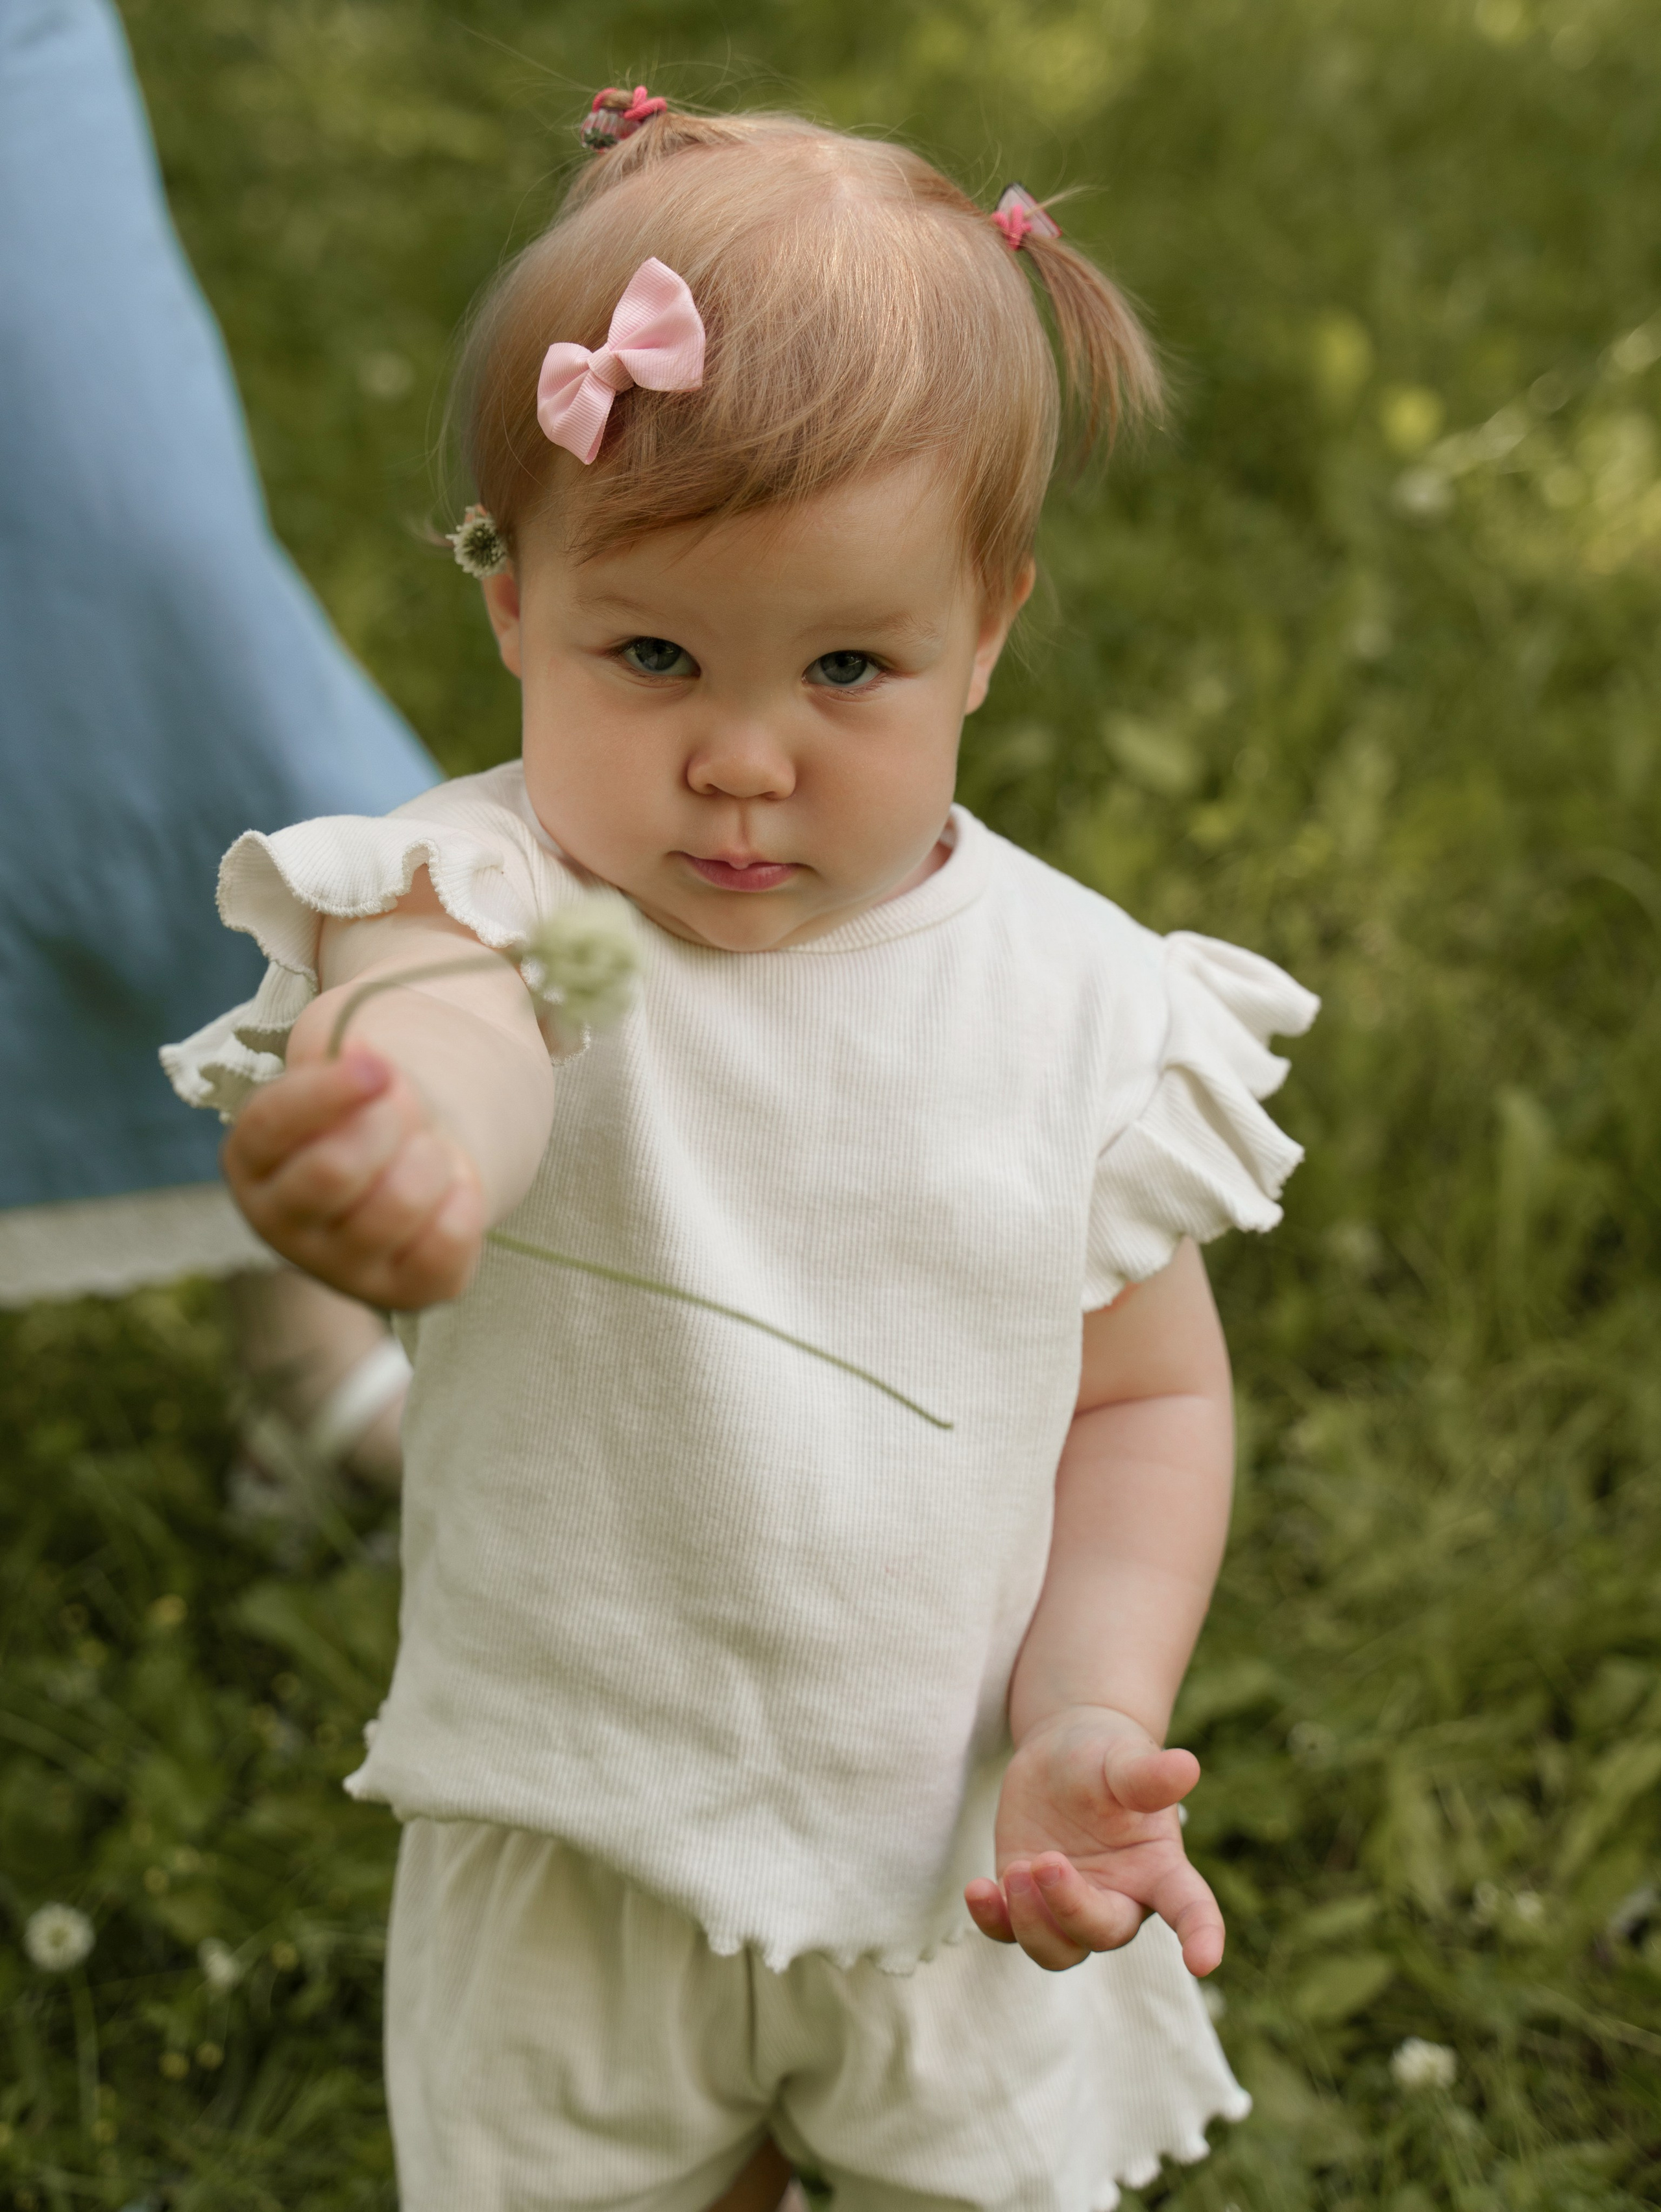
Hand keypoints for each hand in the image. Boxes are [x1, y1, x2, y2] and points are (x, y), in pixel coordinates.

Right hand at [222, 1048, 484, 1308]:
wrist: (408, 1171)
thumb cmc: (364, 1117)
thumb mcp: (343, 1080)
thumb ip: (348, 1066)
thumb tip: (366, 1061)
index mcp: (251, 1160)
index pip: (272, 1123)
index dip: (328, 1090)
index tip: (378, 1067)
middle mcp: (280, 1223)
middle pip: (332, 1171)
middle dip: (387, 1123)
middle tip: (407, 1107)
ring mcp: (337, 1268)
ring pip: (396, 1207)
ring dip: (429, 1159)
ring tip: (431, 1149)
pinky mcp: (401, 1294)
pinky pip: (444, 1245)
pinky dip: (464, 1201)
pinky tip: (457, 1185)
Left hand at [965, 1704, 1223, 1975]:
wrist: (1062, 1755)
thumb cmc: (1106, 1756)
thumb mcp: (1123, 1758)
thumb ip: (1147, 1775)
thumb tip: (1186, 1766)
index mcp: (1159, 1868)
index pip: (1190, 1908)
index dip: (1201, 1936)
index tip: (1203, 1962)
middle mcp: (1120, 1898)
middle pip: (1105, 1932)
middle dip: (1073, 1909)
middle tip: (1044, 1861)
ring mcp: (1070, 1907)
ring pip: (1057, 1950)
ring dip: (1032, 1922)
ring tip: (1016, 1867)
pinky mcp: (1026, 1903)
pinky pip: (1008, 1932)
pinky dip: (992, 1919)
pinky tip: (977, 1888)